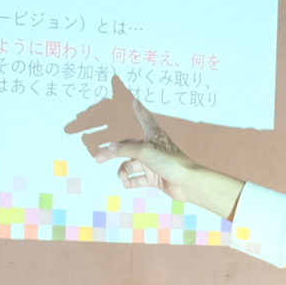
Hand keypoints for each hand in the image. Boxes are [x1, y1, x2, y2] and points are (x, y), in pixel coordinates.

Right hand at [62, 75, 243, 219]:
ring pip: (130, 165)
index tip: (134, 100)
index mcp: (154, 135)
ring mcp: (153, 163)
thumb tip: (110, 148)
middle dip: (112, 153)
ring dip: (124, 171)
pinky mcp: (154, 177)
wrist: (187, 183)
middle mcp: (152, 147)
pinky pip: (138, 179)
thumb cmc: (172, 162)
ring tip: (123, 177)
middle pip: (127, 147)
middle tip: (98, 158)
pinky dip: (131, 181)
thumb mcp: (145, 151)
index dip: (138, 110)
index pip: (144, 118)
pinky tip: (128, 183)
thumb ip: (126, 149)